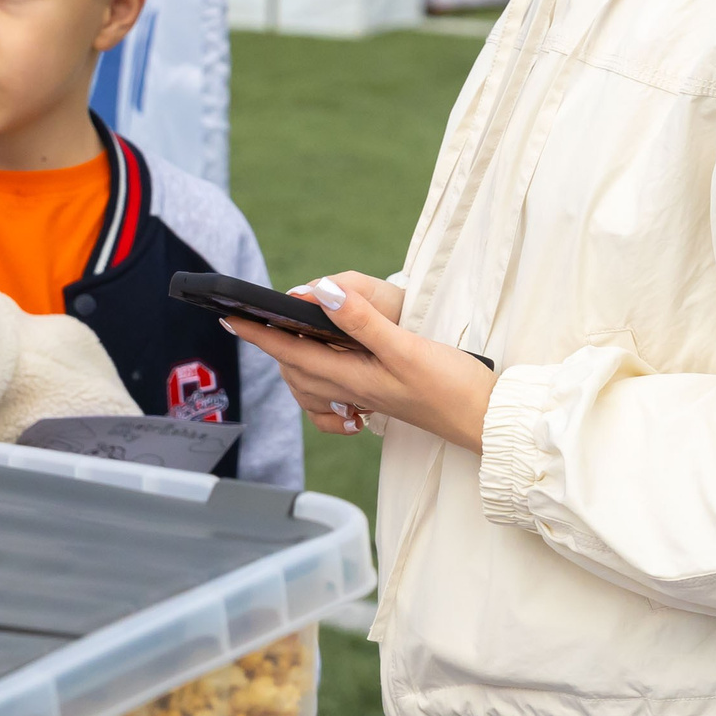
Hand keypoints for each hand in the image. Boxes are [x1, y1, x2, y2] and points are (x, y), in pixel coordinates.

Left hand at [225, 272, 496, 451]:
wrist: (487, 422)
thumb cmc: (452, 386)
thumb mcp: (408, 347)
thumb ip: (364, 321)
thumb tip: (320, 294)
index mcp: (353, 376)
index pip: (291, 351)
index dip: (258, 333)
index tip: (228, 315)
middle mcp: (353, 391)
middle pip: (296, 369)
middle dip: (271, 345)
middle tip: (253, 320)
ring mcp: (368, 400)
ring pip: (313, 383)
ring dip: (293, 363)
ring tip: (283, 340)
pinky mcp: (384, 402)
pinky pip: (339, 400)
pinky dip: (323, 390)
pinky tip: (330, 382)